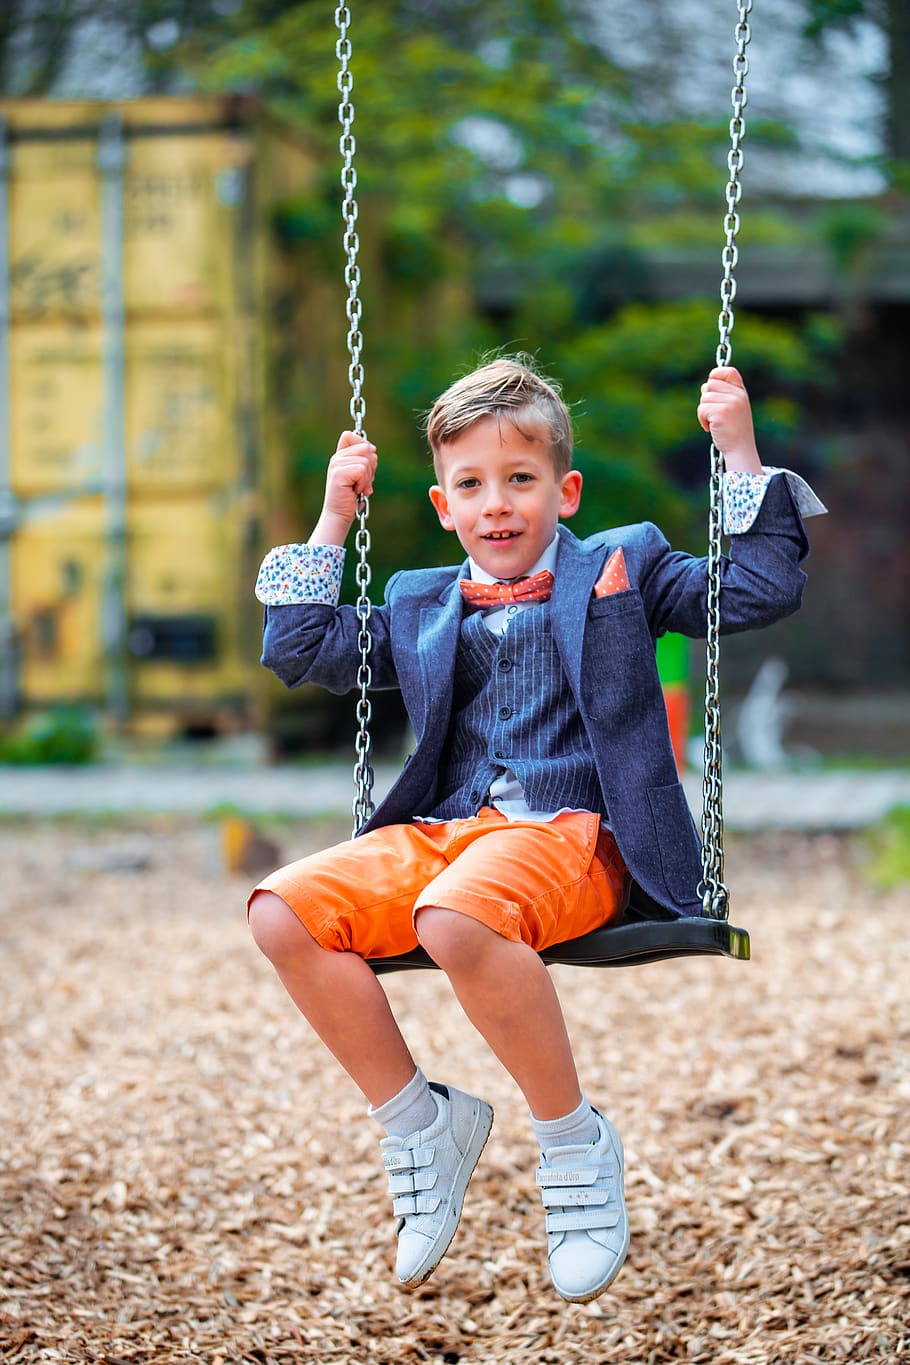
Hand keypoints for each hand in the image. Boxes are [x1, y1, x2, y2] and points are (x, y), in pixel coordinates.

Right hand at [309, 431, 377, 545]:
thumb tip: (372, 449)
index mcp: (340, 455)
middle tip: (362, 482)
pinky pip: (362, 469)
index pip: (350, 435)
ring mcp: (336, 464)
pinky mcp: (338, 473)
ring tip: (358, 488)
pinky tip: (356, 491)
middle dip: (371, 467)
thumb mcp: (361, 475)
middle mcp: (336, 458)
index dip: (364, 447)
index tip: (364, 467)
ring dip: (367, 478)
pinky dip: (364, 483)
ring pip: (366, 460)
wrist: (340, 515)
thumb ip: (365, 460)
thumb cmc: (351, 497)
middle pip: (365, 447)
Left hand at [697, 367, 761, 471]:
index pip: (729, 371)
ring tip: (713, 423)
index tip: (710, 386)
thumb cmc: (734, 432)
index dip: (716, 374)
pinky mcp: (721, 412)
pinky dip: (702, 420)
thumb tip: (706, 385)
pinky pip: (702, 409)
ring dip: (703, 412)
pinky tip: (710, 428)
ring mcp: (731, 403)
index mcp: (742, 393)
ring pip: (704, 397)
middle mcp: (738, 395)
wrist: (740, 450)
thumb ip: (724, 395)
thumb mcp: (734, 409)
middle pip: (710, 385)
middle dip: (706, 399)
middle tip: (712, 414)